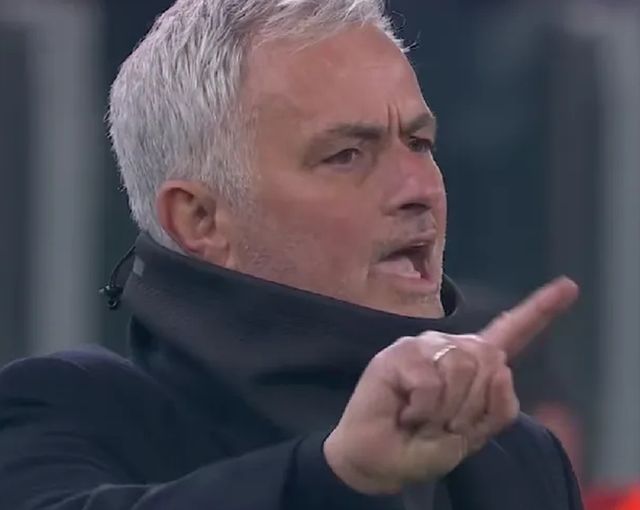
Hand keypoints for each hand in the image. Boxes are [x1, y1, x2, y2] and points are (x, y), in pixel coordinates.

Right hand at [324, 277, 578, 494]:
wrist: (381, 460)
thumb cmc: (424, 445)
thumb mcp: (474, 433)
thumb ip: (498, 404)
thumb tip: (500, 366)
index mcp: (473, 364)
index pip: (511, 332)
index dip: (540, 310)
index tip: (568, 286)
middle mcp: (452, 348)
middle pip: (490, 362)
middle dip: (472, 407)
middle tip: (443, 424)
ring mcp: (425, 347)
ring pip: (463, 370)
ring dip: (447, 412)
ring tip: (423, 418)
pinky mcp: (399, 354)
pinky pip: (431, 382)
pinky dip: (423, 411)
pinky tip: (406, 412)